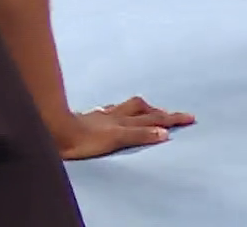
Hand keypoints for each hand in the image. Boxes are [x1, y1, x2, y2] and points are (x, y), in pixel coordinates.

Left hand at [55, 97, 195, 160]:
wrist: (55, 130)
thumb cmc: (84, 139)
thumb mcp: (116, 139)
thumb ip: (140, 135)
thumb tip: (165, 132)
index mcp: (125, 121)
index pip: (154, 119)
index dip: (172, 118)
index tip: (191, 117)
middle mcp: (117, 115)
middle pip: (144, 109)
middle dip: (161, 111)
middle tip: (174, 113)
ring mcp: (102, 115)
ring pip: (127, 107)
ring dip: (141, 107)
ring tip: (148, 108)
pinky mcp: (89, 118)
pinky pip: (109, 110)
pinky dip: (118, 110)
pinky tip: (113, 112)